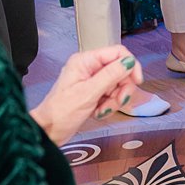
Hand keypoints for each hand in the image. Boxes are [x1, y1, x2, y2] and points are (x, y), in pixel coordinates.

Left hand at [29, 46, 144, 145]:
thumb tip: (129, 61)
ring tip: (102, 110)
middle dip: (122, 89)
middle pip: (121, 71)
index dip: (130, 65)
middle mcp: (89, 68)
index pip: (117, 53)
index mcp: (85, 61)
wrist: (49, 131)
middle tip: (118, 101)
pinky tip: (98, 112)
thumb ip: (110, 75)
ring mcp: (92, 81)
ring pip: (118, 85)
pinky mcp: (94, 92)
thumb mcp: (88, 93)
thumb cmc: (60, 112)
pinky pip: (112, 95)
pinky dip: (109, 105)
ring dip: (115, 100)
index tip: (136, 81)